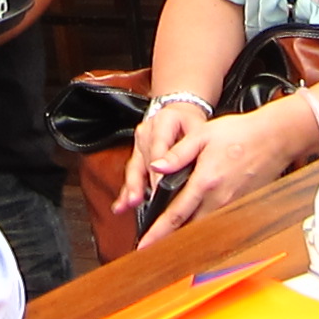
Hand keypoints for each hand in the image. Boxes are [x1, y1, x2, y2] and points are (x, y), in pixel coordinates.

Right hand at [118, 95, 211, 214]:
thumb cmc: (191, 123)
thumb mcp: (197, 130)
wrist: (181, 113)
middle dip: (143, 183)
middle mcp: (147, 131)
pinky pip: (131, 172)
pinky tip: (121, 204)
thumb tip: (173, 170)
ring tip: (130, 203)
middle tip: (143, 201)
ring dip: (132, 187)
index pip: (159, 147)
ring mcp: (139, 142)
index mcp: (163, 121)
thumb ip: (186, 149)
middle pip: (144, 160)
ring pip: (134, 167)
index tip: (159, 187)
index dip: (158, 170)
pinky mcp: (136, 153)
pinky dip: (127, 189)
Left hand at [132, 103, 311, 243]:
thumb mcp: (202, 135)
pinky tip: (194, 228)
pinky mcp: (241, 207)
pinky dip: (204, 229)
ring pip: (204, 229)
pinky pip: (218, 224)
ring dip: (186, 238)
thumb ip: (177, 153)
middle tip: (150, 248)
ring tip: (168, 242)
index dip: (157, 233)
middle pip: (189, 230)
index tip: (143, 246)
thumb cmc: (240, 133)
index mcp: (206, 182)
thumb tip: (155, 167)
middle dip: (168, 241)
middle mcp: (220, 199)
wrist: (275, 137)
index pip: (176, 214)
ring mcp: (232, 206)